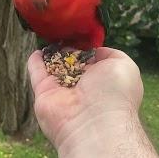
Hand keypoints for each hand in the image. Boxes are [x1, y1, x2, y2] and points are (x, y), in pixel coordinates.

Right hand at [27, 46, 142, 152]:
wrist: (92, 124)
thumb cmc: (113, 94)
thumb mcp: (123, 65)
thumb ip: (110, 54)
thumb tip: (94, 52)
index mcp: (104, 81)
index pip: (95, 62)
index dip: (89, 49)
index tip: (83, 35)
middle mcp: (84, 88)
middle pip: (74, 65)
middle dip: (71, 51)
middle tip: (65, 33)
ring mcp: (63, 92)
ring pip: (55, 69)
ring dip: (53, 55)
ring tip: (50, 38)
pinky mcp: (44, 95)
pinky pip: (37, 75)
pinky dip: (35, 63)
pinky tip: (35, 51)